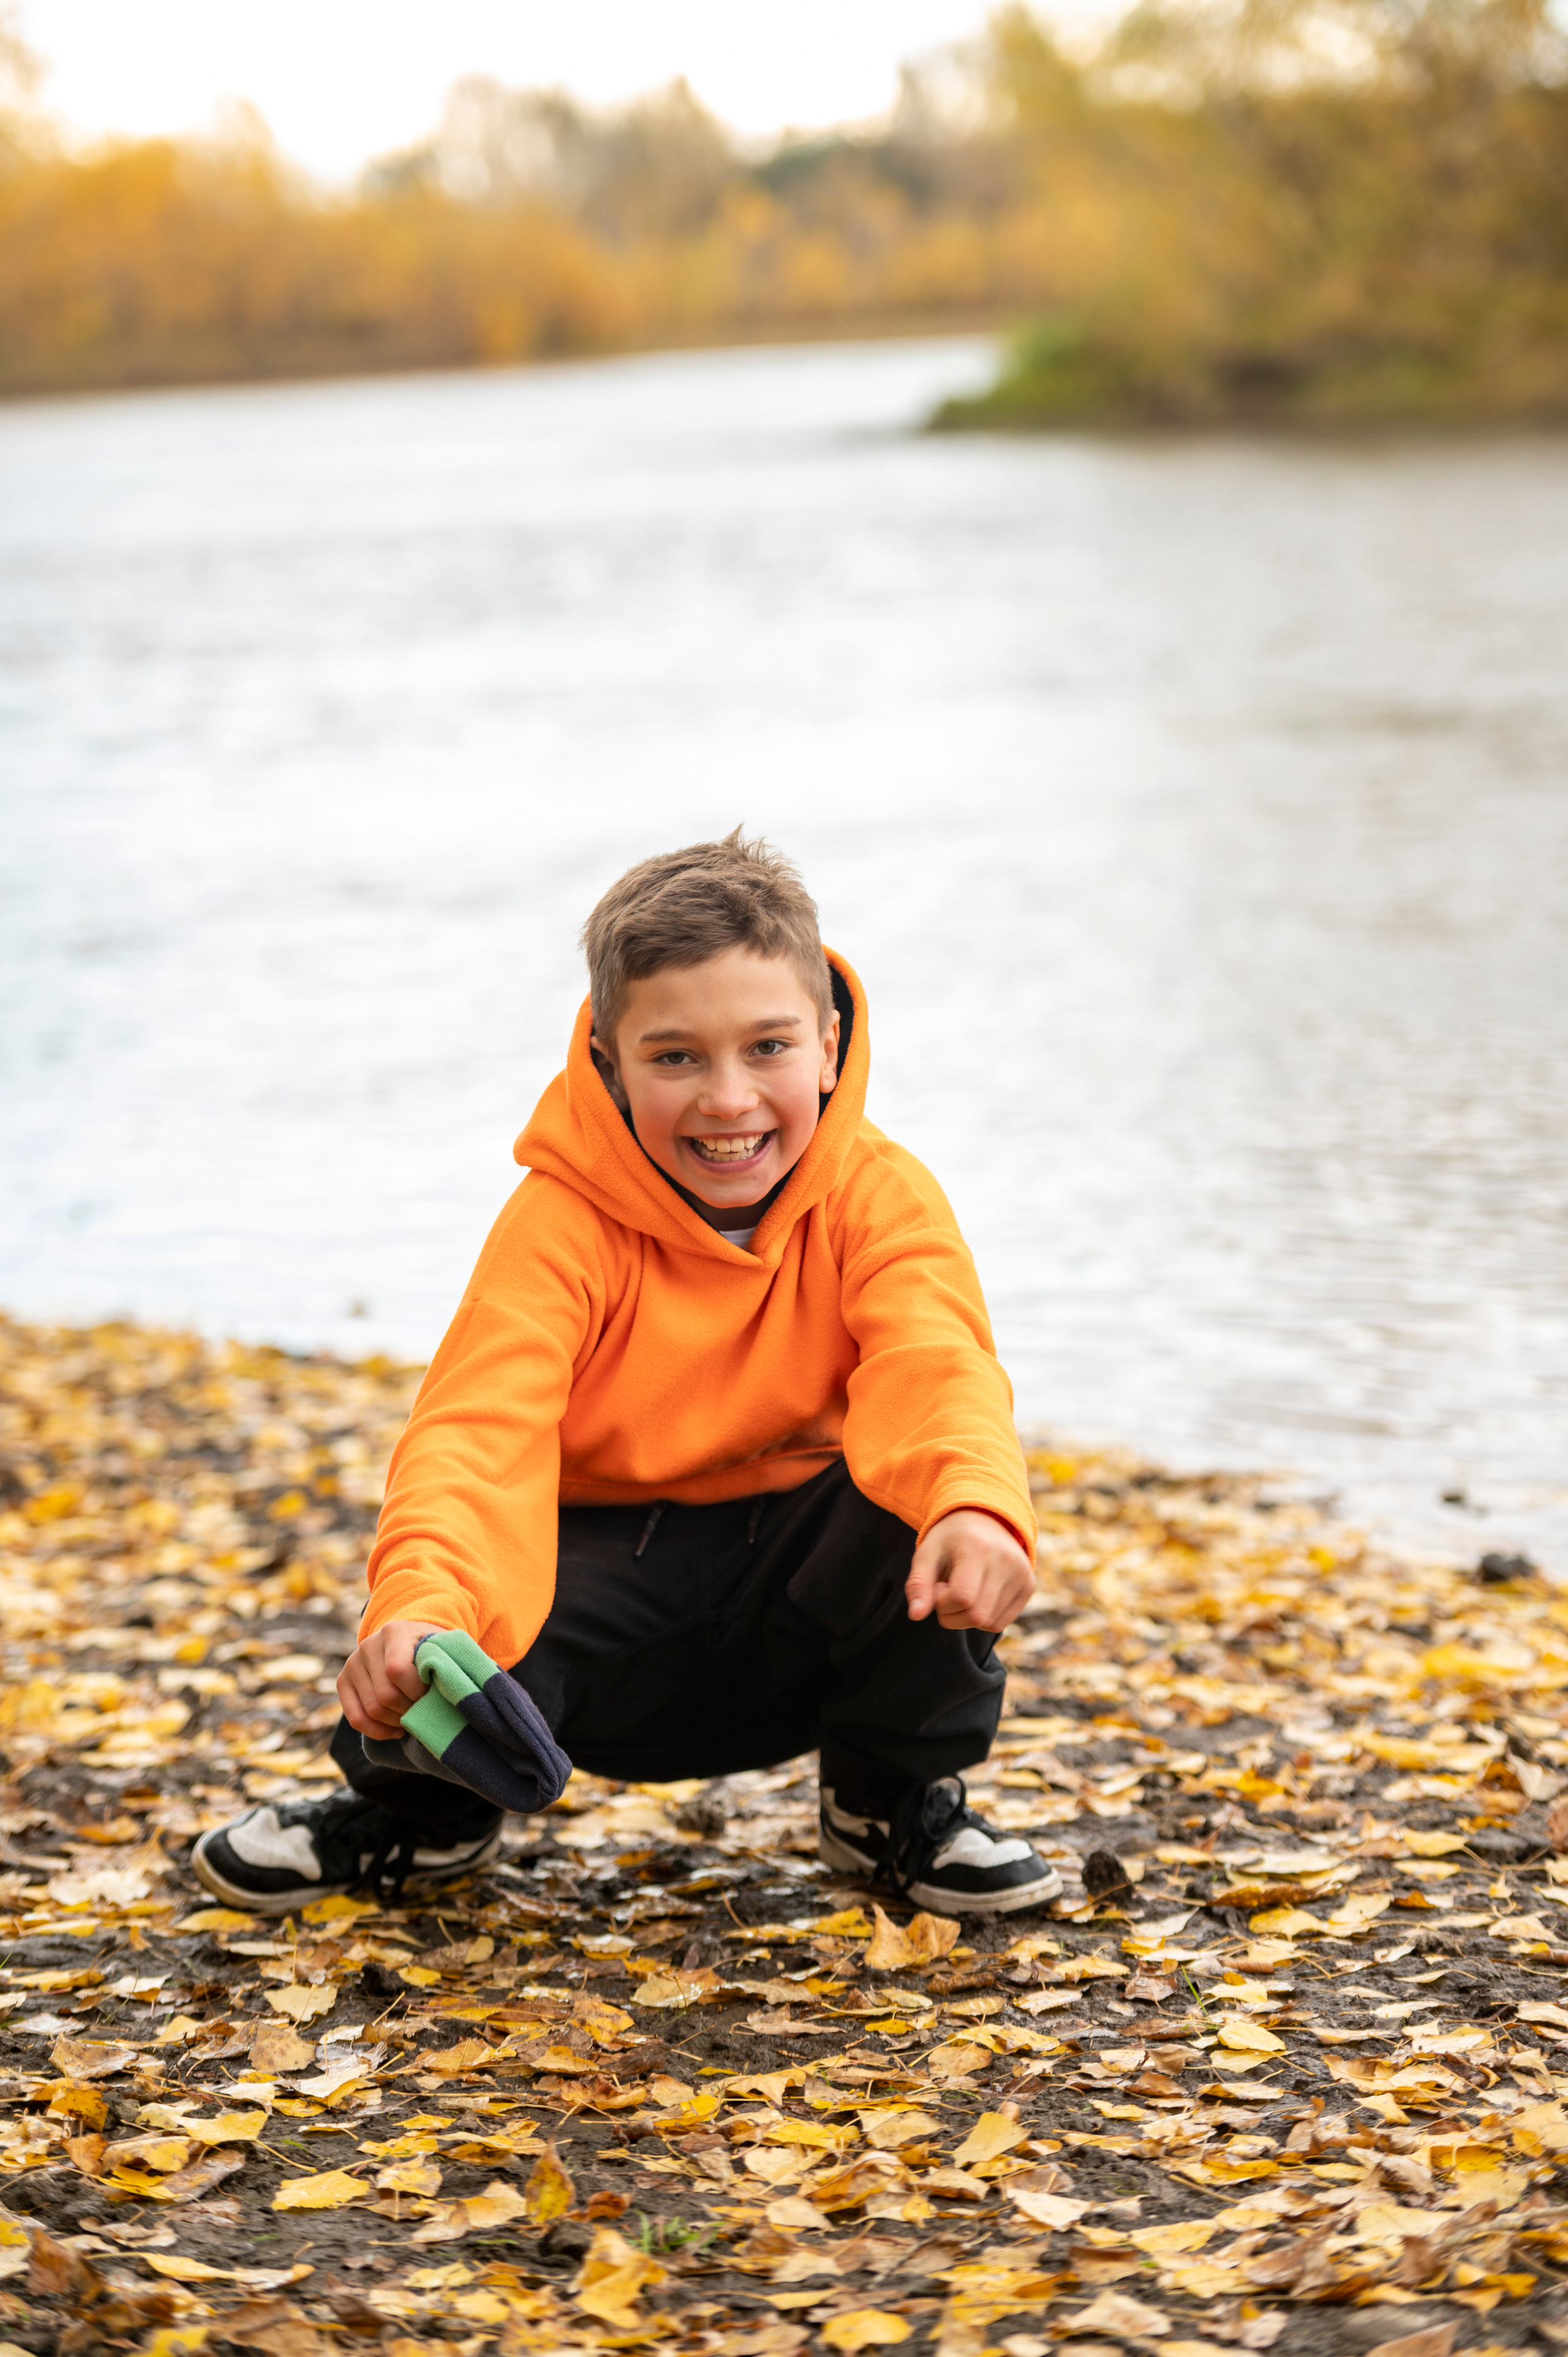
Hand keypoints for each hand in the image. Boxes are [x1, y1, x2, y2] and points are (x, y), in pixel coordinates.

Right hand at [337, 1620, 442, 1739]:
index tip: (431, 1695)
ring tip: (414, 1719)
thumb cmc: (430, 1648)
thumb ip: (446, 1661)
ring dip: (396, 1722)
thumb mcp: (441, 1646)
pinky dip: (377, 1731)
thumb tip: (454, 1687)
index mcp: (394, 1632)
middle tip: (424, 1711)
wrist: (409, 1641)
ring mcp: (353, 1663)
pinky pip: (355, 1718)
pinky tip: (396, 1730)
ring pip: (372, 1710)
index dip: (416, 1691)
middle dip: (408, 1710)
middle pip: (385, 1695)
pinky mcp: (343, 1681)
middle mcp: (368, 1645)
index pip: (397, 1671)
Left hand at [906, 1510, 1035, 1632]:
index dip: (942, 1602)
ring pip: (989, 1623)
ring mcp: (1022, 1573)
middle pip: (977, 1616)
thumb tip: (916, 1616)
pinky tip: (978, 1595)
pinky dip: (983, 1617)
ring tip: (964, 1589)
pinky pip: (1000, 1623)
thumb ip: (917, 1584)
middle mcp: (1006, 1560)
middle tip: (947, 1592)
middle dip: (953, 1615)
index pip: (961, 1597)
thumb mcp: (926, 1553)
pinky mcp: (1029, 1585)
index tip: (937, 1586)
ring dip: (967, 1616)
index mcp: (978, 1548)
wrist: (983, 1519)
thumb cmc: (950, 1539)